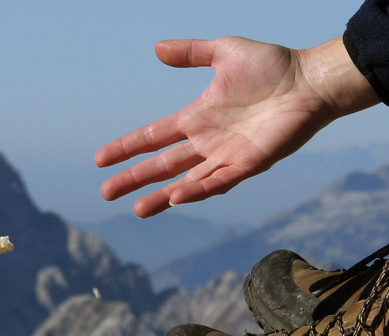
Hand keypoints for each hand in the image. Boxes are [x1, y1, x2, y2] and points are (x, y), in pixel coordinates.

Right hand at [95, 36, 378, 217]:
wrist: (312, 80)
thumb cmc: (273, 66)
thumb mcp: (225, 51)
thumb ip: (191, 52)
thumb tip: (156, 48)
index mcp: (197, 118)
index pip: (153, 137)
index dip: (127, 148)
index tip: (101, 159)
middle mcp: (206, 142)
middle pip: (162, 165)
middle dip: (134, 179)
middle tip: (106, 193)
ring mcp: (226, 156)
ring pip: (185, 182)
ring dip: (161, 197)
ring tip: (138, 209)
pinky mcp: (248, 164)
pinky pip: (218, 181)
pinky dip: (197, 190)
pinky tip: (176, 197)